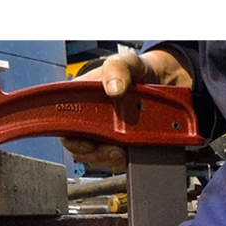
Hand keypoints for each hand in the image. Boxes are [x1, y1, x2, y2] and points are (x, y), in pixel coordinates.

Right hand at [61, 49, 192, 173]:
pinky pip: (114, 162)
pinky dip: (122, 162)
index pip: (64, 128)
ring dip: (110, 159)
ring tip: (124, 150)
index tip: (88, 144)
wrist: (160, 81)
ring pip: (97, 158)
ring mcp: (103, 135)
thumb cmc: (136, 70)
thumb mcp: (126, 62)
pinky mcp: (118, 145)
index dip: (73, 141)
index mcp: (81, 100)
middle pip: (80, 150)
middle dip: (97, 154)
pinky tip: (131, 152)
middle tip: (115, 150)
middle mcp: (88, 120)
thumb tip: (114, 89)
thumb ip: (118, 69)